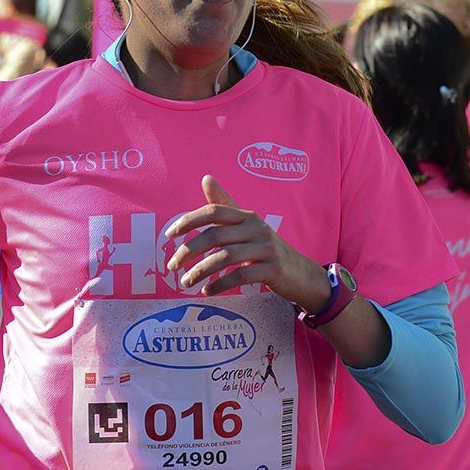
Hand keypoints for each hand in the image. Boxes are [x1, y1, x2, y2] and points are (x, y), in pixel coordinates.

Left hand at [165, 175, 329, 311]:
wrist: (301, 274)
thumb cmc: (265, 248)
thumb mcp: (247, 226)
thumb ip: (225, 205)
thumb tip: (205, 178)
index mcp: (247, 215)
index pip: (214, 211)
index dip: (190, 221)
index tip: (169, 235)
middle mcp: (257, 227)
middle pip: (216, 235)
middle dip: (189, 250)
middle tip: (172, 266)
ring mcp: (266, 248)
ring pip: (226, 257)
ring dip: (201, 271)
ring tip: (185, 282)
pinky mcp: (272, 269)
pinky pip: (241, 276)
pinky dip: (220, 284)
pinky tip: (207, 291)